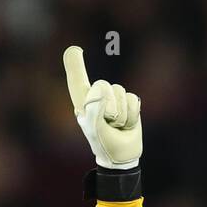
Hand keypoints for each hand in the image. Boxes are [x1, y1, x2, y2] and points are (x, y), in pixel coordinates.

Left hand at [62, 46, 141, 168]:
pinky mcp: (129, 103)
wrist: (121, 156)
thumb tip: (101, 91)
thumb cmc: (103, 143)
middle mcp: (97, 98)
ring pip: (120, 92)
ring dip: (121, 114)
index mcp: (84, 103)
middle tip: (108, 123)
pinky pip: (133, 99)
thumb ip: (95, 108)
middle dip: (109, 107)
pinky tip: (127, 124)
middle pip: (103, 85)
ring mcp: (114, 100)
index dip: (75, 66)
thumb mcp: (94, 128)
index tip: (74, 50)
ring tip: (117, 126)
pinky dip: (132, 115)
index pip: (78, 82)